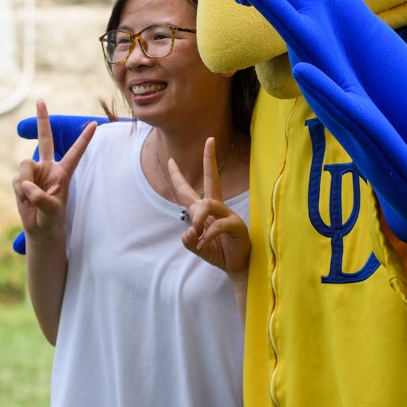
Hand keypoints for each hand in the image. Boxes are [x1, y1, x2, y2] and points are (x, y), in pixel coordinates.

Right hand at [12, 100, 95, 240]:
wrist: (39, 229)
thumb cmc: (52, 219)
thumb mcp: (51, 210)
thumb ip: (40, 197)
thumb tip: (26, 184)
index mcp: (63, 172)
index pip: (75, 152)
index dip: (84, 139)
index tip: (96, 124)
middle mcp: (48, 167)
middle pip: (45, 139)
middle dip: (42, 119)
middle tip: (41, 100)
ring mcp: (33, 172)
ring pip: (24, 164)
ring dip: (26, 183)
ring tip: (32, 199)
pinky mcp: (21, 179)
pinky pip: (17, 180)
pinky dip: (20, 192)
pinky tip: (25, 200)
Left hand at [167, 137, 249, 276]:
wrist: (236, 266)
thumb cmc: (217, 252)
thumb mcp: (196, 246)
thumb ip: (188, 240)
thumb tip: (189, 230)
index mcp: (204, 210)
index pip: (188, 190)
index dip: (178, 176)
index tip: (170, 160)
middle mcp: (216, 207)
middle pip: (212, 178)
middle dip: (210, 159)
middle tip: (210, 140)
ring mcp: (227, 214)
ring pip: (208, 204)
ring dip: (199, 219)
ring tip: (198, 234)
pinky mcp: (236, 225)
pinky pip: (219, 224)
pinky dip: (208, 234)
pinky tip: (204, 243)